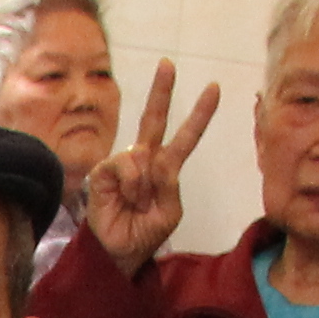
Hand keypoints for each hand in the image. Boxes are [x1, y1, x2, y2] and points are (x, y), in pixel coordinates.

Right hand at [73, 65, 220, 270]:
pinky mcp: (105, 171)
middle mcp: (145, 160)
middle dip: (161, 91)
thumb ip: (169, 184)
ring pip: (142, 155)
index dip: (199, 114)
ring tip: (137, 205)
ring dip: (144, 186)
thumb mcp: (170, 212)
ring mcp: (124, 164)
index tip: (214, 88)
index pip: (185, 136)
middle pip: (154, 119)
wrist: (120, 253)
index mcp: (166, 168)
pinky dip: (131, 184)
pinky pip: (125, 165)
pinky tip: (125, 199)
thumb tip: (152, 161)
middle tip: (168, 64)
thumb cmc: (145, 233)